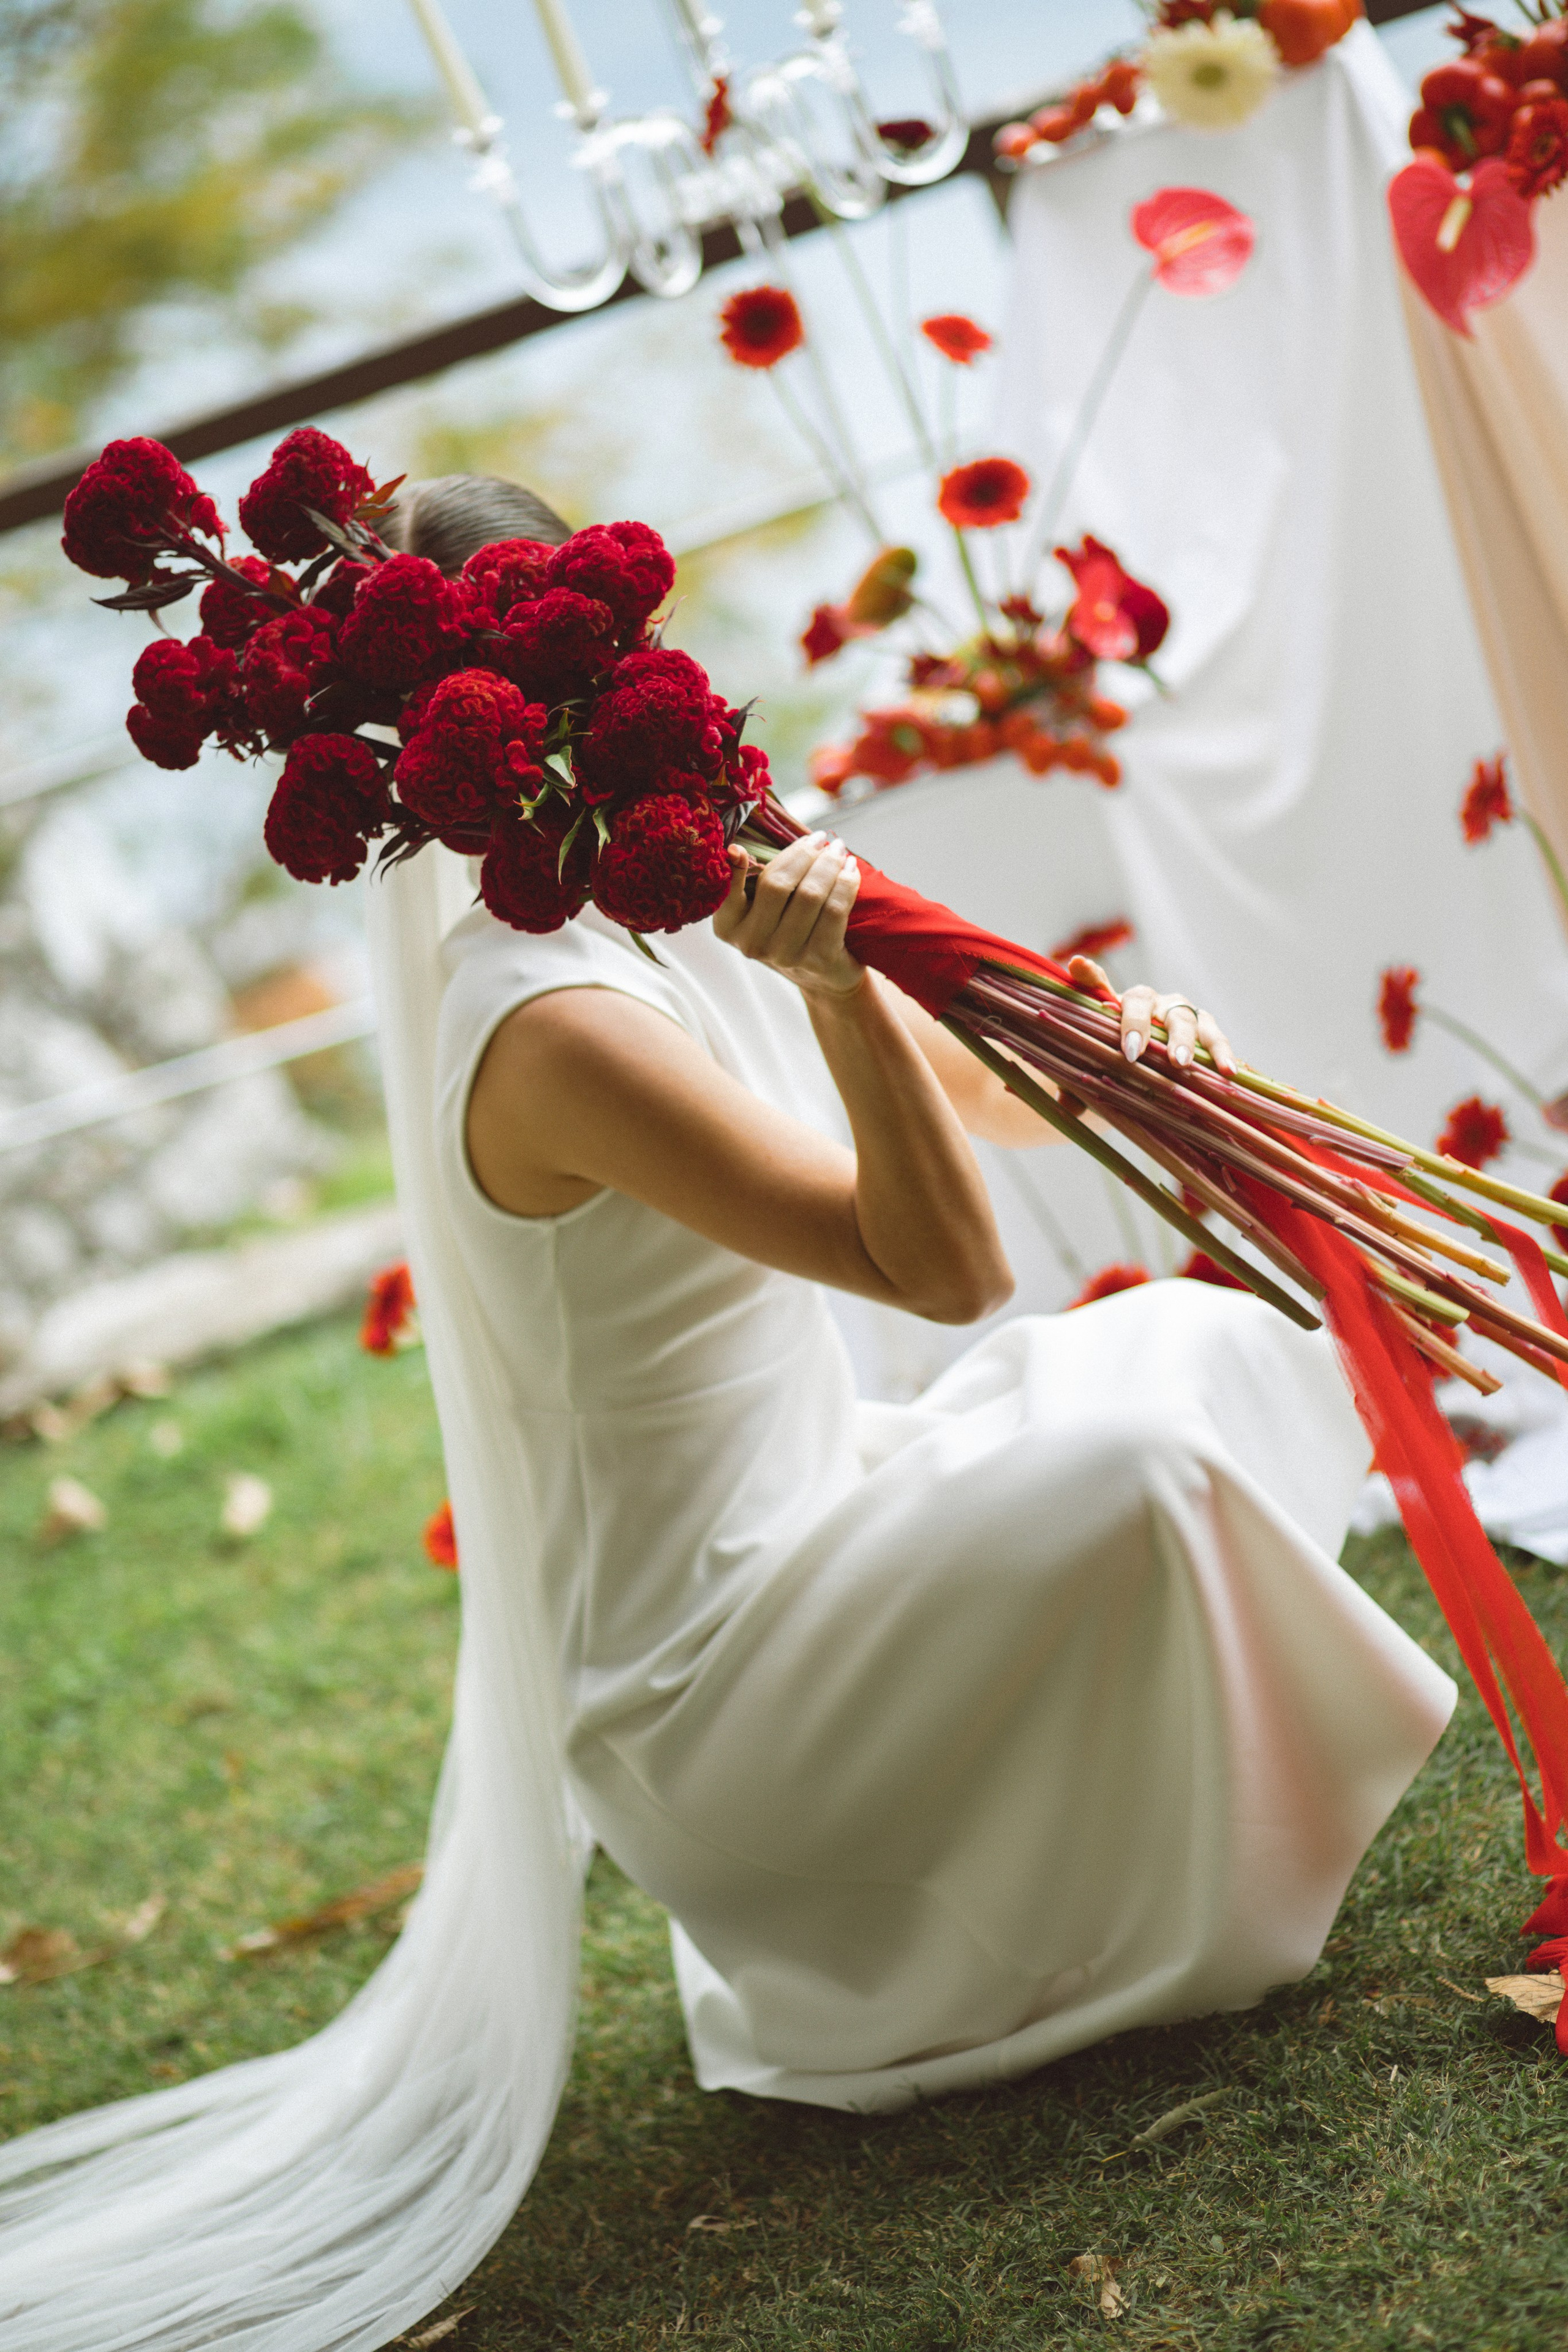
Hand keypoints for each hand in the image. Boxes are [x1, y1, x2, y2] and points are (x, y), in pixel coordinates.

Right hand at [714, 832, 864, 999]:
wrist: (824, 976)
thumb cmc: (790, 930)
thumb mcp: (763, 909)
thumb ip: (756, 879)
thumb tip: (740, 847)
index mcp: (729, 927)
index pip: (729, 891)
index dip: (738, 867)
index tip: (743, 848)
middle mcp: (752, 944)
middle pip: (777, 885)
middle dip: (803, 854)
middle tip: (821, 838)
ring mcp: (786, 954)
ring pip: (810, 894)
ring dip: (829, 864)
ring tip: (838, 848)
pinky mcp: (819, 959)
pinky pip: (835, 909)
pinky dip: (846, 883)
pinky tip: (850, 869)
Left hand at [1067, 954, 1236, 1073]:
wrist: (1152, 1073)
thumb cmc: (1117, 1068)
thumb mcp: (1093, 1076)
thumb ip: (1075, 1086)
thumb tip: (1064, 1106)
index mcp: (1115, 1005)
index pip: (1098, 984)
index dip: (1089, 976)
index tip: (1078, 966)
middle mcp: (1149, 1002)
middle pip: (1143, 1000)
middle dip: (1139, 1024)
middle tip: (1133, 1053)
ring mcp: (1179, 1013)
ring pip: (1183, 1016)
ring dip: (1184, 1040)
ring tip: (1181, 1064)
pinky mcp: (1206, 1030)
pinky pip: (1215, 1038)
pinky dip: (1223, 1053)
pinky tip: (1228, 1071)